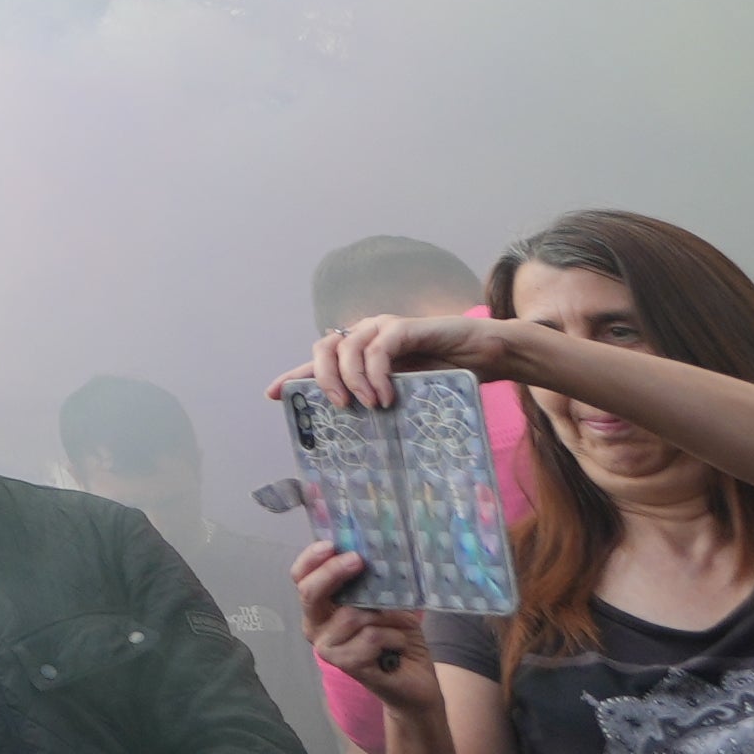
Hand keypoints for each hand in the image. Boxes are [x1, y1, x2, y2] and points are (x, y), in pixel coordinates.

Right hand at [292, 543, 442, 717]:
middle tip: (358, 560)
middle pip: (310, 592)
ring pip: (352, 614)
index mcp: (321, 607)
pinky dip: (395, 636)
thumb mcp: (386, 602)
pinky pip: (372, 635)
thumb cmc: (396, 635)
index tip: (330, 545)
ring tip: (398, 624)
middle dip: (333, 572)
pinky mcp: (345, 664)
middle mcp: (316, 626)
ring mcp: (327, 648)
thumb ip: (372, 583)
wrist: (414, 680)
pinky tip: (398, 646)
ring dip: (386, 614)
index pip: (301, 577)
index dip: (310, 559)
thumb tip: (373, 554)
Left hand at [304, 311, 512, 412]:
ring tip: (368, 406)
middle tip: (338, 406)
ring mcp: (383, 327)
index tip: (272, 394)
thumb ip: (376, 398)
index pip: (318, 360)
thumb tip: (352, 426)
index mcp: (360, 351)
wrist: (481, 356)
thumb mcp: (401, 393)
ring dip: (352, 380)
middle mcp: (365, 334)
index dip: (293, 375)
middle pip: (324, 348)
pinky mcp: (404, 327)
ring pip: (346, 346)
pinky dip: (376, 374)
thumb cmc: (443, 376)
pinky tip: (385, 396)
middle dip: (322, 378)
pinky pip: (378, 348)